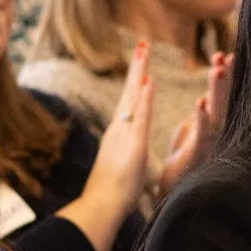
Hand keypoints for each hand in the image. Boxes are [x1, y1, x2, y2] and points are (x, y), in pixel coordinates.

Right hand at [58, 43, 156, 250]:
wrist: (100, 207)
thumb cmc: (112, 195)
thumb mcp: (123, 168)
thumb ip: (125, 157)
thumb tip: (126, 157)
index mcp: (120, 136)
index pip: (130, 103)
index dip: (136, 83)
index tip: (142, 64)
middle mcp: (119, 130)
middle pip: (129, 93)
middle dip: (137, 67)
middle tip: (142, 43)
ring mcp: (124, 135)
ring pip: (133, 98)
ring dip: (140, 73)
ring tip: (145, 50)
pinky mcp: (133, 145)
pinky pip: (140, 118)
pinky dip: (144, 99)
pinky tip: (150, 81)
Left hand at [156, 50, 232, 196]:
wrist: (173, 196)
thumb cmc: (181, 167)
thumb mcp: (189, 138)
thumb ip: (197, 121)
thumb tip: (204, 105)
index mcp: (210, 126)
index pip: (220, 96)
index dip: (225, 76)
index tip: (227, 54)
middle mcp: (214, 134)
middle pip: (222, 100)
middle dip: (225, 77)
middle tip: (225, 55)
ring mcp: (208, 145)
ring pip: (215, 113)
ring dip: (216, 90)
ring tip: (217, 69)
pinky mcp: (196, 157)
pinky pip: (200, 135)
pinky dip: (201, 118)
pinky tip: (200, 102)